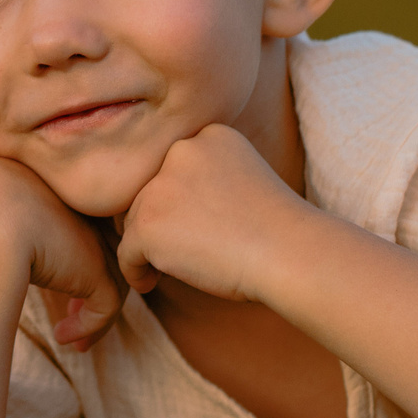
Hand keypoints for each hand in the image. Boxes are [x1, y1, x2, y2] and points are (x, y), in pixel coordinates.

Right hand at [0, 157, 126, 350]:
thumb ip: (3, 234)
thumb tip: (6, 256)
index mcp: (55, 192)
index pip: (76, 226)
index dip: (68, 256)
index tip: (51, 280)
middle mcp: (81, 212)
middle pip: (99, 253)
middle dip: (88, 286)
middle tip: (69, 314)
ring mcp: (93, 239)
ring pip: (109, 282)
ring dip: (90, 316)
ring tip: (66, 337)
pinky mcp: (96, 269)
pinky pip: (104, 305)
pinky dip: (89, 327)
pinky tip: (60, 338)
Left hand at [116, 123, 304, 302]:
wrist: (290, 254)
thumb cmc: (276, 231)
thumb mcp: (244, 181)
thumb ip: (205, 181)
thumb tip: (162, 208)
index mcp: (208, 135)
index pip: (173, 168)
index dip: (178, 200)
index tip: (197, 227)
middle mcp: (180, 151)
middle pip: (148, 192)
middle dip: (160, 222)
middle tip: (185, 249)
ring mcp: (161, 186)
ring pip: (135, 221)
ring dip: (148, 246)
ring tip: (175, 265)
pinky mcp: (148, 223)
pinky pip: (126, 252)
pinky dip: (136, 271)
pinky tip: (151, 282)